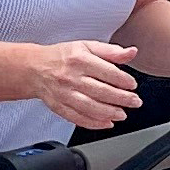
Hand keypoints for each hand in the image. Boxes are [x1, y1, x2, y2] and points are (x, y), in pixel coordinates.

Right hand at [21, 35, 139, 131]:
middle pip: (101, 91)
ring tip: (122, 114)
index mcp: (79, 59)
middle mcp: (71, 77)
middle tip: (135, 101)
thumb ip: (111, 51)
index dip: (123, 80)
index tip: (133, 85)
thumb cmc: (62, 57)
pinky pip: (77, 118)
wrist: (34, 68)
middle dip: (122, 98)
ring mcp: (64, 94)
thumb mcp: (86, 46)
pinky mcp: (59, 106)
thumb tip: (131, 52)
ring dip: (110, 112)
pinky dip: (94, 123)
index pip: (106, 71)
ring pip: (90, 107)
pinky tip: (106, 122)